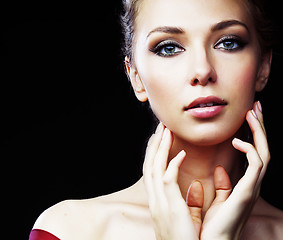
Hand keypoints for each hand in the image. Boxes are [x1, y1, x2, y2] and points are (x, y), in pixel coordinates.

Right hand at [143, 123, 201, 239]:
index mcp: (157, 202)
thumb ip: (189, 201)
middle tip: (160, 127)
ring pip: (154, 168)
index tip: (160, 139)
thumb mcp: (186, 219)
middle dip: (154, 145)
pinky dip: (172, 164)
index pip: (151, 172)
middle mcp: (154, 200)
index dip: (154, 154)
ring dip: (160, 148)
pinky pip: (167, 179)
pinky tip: (181, 153)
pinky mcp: (169, 206)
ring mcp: (159, 203)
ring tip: (165, 131)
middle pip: (149, 165)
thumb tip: (194, 185)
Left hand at [199, 102, 269, 239]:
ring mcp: (252, 188)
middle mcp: (253, 184)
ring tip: (252, 113)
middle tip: (256, 107)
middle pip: (262, 149)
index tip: (247, 117)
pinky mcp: (247, 191)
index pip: (253, 154)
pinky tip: (236, 140)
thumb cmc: (215, 224)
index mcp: (246, 184)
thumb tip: (222, 170)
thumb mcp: (219, 200)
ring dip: (259, 131)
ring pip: (263, 153)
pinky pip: (256, 165)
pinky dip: (249, 149)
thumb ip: (224, 185)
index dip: (252, 134)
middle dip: (260, 127)